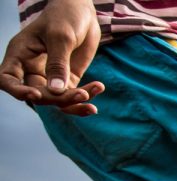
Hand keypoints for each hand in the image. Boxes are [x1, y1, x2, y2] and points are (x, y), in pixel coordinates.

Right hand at [1, 0, 103, 114]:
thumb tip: (56, 91)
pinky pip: (72, 95)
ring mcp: (50, 76)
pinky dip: (86, 96)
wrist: (82, 13)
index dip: (17, 91)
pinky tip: (99, 87)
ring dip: (74, 102)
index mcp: (20, 55)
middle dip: (58, 99)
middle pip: (38, 95)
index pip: (7, 79)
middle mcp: (31, 69)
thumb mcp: (61, 37)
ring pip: (56, 100)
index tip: (36, 94)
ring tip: (92, 93)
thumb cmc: (64, 18)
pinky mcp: (67, 79)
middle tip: (81, 94)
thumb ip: (57, 64)